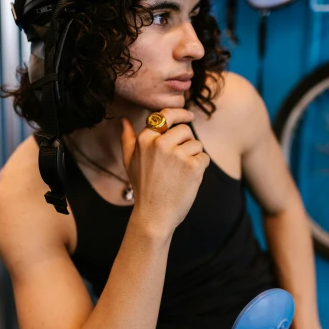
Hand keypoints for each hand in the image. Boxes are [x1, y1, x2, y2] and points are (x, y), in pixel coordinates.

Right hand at [120, 108, 209, 234]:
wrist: (154, 215)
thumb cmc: (143, 188)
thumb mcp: (129, 162)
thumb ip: (127, 138)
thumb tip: (125, 119)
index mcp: (145, 139)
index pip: (166, 115)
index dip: (180, 114)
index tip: (189, 116)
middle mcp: (160, 143)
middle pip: (185, 129)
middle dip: (186, 142)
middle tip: (178, 162)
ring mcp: (177, 154)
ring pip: (196, 144)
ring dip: (193, 156)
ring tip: (180, 173)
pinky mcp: (193, 166)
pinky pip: (204, 157)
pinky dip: (200, 167)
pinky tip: (187, 179)